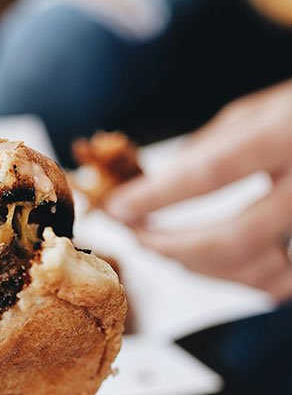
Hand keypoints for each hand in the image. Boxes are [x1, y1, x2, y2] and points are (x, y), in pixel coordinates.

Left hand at [105, 81, 291, 300]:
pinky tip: (216, 264)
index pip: (212, 172)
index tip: (119, 207)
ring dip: (203, 270)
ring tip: (168, 249)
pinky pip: (282, 285)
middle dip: (173, 247)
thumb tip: (156, 185)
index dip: (157, 196)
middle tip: (137, 236)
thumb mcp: (261, 109)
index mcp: (287, 132)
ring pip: (260, 273)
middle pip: (235, 238)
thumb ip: (211, 147)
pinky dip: (244, 283)